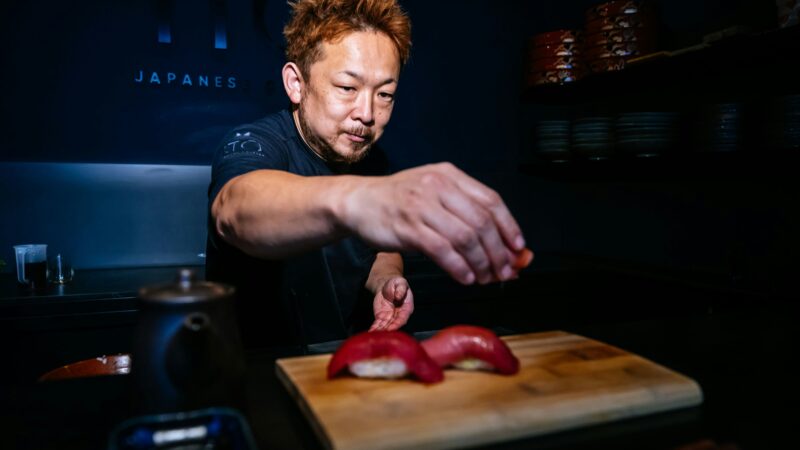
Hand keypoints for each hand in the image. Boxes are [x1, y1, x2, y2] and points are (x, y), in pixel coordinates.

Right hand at [340, 162, 527, 284]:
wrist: (359, 202)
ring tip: (485, 278)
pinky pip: (442, 249)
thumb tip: (505, 246)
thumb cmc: (400, 202)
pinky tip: (465, 277)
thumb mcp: (434, 195)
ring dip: (481, 262)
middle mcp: (438, 186)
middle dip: (498, 251)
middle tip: (505, 271)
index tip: (519, 248)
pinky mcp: (407, 226)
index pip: (491, 200)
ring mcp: (422, 205)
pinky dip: (459, 267)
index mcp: (450, 175)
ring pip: (464, 237)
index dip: (509, 226)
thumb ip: (466, 214)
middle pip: (481, 221)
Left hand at [369, 276, 413, 331]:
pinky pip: (379, 324)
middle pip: (394, 324)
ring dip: (381, 331)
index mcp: (407, 307)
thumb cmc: (396, 283)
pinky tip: (371, 332)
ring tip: (375, 334)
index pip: (403, 318)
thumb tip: (398, 296)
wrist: (386, 284)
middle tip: (382, 333)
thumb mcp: (400, 282)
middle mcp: (399, 315)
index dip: (397, 324)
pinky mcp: (382, 317)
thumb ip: (401, 289)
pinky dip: (375, 328)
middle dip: (388, 329)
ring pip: (386, 326)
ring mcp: (390, 317)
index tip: (392, 328)